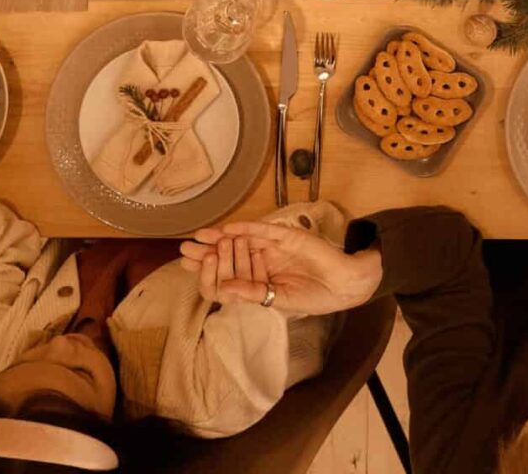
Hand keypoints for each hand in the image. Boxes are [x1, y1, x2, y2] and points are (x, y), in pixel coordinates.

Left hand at [179, 220, 379, 314]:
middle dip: (207, 251)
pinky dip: (247, 228)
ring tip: (199, 236)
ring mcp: (274, 247)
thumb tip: (221, 291)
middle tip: (185, 248)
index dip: (208, 269)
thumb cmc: (314, 296)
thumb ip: (252, 293)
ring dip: (221, 237)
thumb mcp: (279, 300)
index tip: (188, 266)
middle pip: (230, 253)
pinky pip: (264, 230)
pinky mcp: (286, 236)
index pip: (228, 272)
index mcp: (260, 278)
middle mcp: (263, 260)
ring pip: (243, 239)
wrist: (343, 283)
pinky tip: (229, 229)